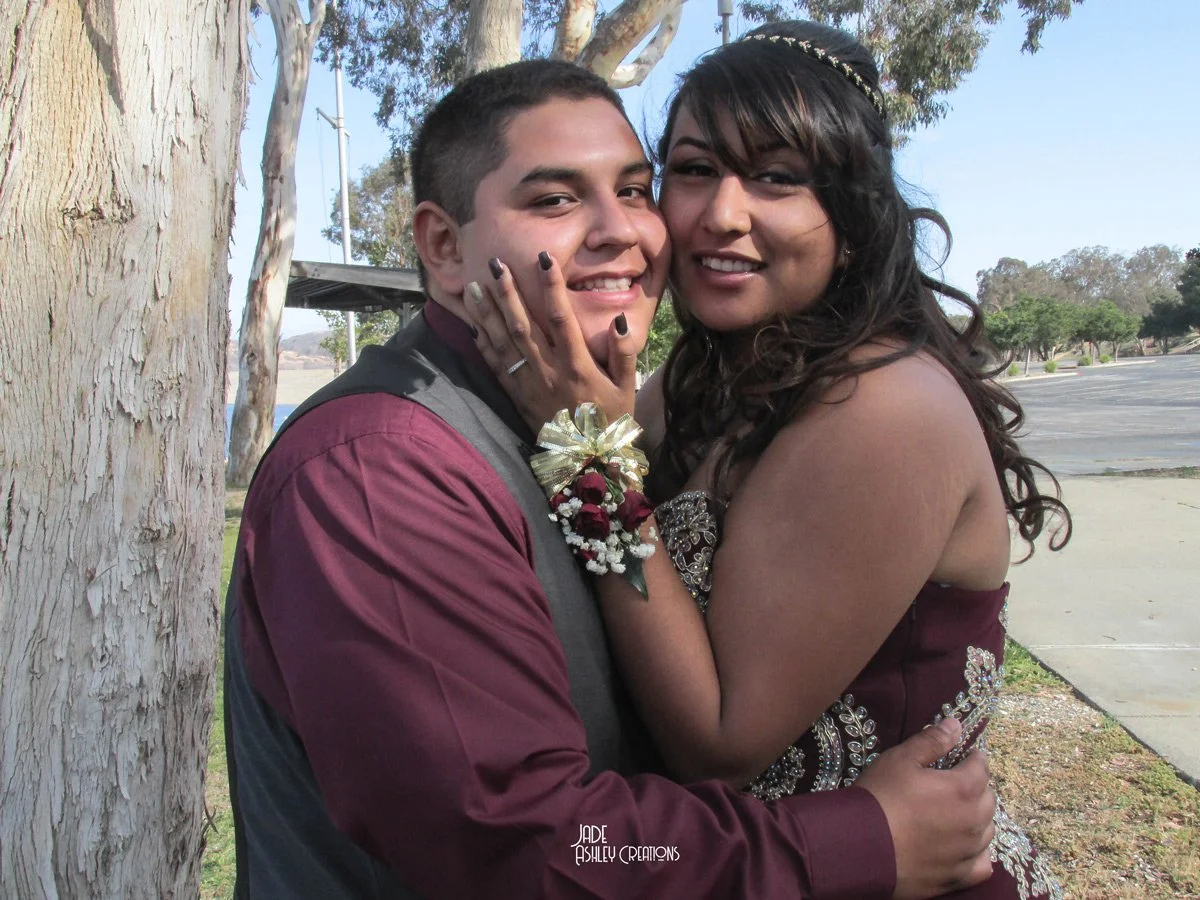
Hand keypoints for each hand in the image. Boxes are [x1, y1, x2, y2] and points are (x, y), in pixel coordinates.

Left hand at [461, 253, 639, 433]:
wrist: (584, 460)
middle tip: (494, 262)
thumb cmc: (608, 420)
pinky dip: (483, 343)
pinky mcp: (515, 395)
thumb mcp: (626, 388)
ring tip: (474, 286)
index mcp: (577, 366)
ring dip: (487, 312)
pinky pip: (495, 366)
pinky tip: (472, 323)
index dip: (551, 287)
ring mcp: (528, 383)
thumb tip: (619, 320)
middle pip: (523, 325)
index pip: (562, 318)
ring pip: (503, 342)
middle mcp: (548, 371)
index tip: (544, 258)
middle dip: (508, 292)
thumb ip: (624, 353)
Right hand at [856, 718, 996, 898]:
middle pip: (989, 799)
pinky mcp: (957, 877)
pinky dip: (979, 853)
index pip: (981, 767)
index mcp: (962, 789)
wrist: (860, 846)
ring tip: (959, 811)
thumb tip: (956, 724)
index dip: (974, 758)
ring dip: (978, 817)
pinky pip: (982, 864)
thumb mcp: (901, 759)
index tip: (967, 755)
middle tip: (959, 782)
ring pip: (987, 830)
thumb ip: (932, 741)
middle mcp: (973, 821)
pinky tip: (966, 847)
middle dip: (978, 786)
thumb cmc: (880, 796)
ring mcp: (968, 852)